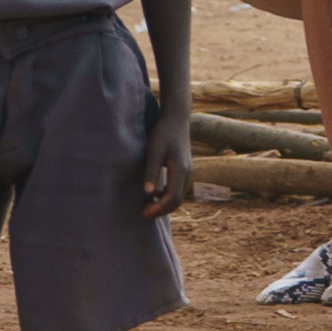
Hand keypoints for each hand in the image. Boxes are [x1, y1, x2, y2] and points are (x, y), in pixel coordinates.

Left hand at [138, 100, 190, 219]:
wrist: (176, 117)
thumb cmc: (163, 132)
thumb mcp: (154, 150)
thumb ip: (152, 171)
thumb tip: (149, 192)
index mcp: (180, 170)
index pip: (173, 198)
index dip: (158, 209)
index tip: (144, 212)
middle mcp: (187, 173)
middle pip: (177, 201)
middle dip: (161, 210)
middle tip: (144, 213)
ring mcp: (187, 171)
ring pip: (178, 196)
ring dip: (164, 203)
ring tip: (147, 204)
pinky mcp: (184, 168)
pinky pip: (177, 188)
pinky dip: (167, 195)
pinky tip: (154, 193)